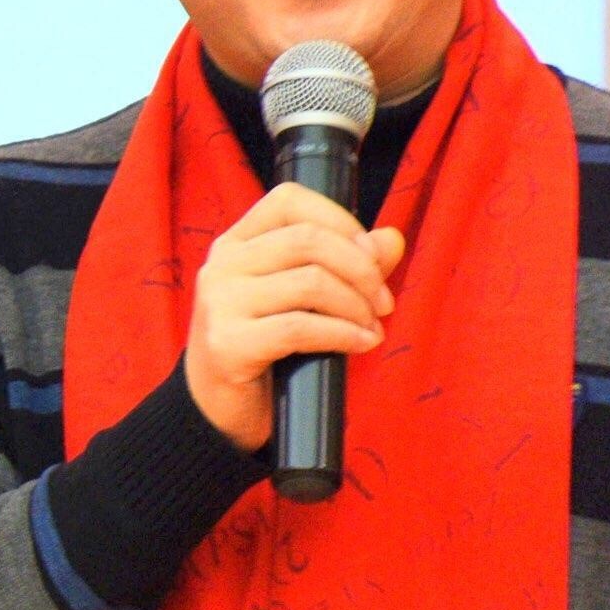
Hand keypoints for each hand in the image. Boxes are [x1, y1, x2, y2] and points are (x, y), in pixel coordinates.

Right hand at [186, 183, 407, 450]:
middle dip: (362, 270)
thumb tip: (391, 239)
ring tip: (371, 328)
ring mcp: (220, 303)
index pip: (289, 201)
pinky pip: (301, 328)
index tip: (370, 255)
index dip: (341, 220)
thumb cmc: (266, 348)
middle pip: (308, 240)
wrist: (218, 409)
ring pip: (310, 282)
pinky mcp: (227, 343)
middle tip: (383, 302)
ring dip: (357, 307)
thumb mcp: (304, 299)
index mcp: (236, 243)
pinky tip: (361, 344)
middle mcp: (221, 265)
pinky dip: (344, 334)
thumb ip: (348, 264)